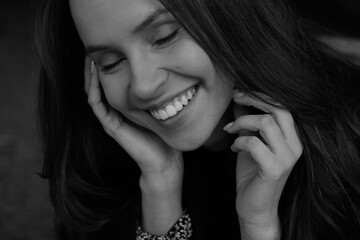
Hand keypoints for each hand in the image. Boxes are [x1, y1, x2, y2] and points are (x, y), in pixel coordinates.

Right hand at [84, 58, 182, 233]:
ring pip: (93, 92)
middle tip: (93, 47)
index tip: (108, 47)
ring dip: (90, 75)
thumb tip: (163, 72)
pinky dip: (94, 88)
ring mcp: (110, 119)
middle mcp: (113, 112)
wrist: (164, 160)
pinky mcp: (111, 126)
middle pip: (96, 85)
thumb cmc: (163, 134)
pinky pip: (97, 104)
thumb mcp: (158, 107)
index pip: (108, 82)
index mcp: (123, 107)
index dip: (105, 65)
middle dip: (94, 67)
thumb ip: (154, 93)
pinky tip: (95, 74)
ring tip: (90, 56)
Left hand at [224, 91, 302, 239]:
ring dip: (242, 122)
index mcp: (292, 138)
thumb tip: (239, 98)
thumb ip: (249, 122)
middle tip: (234, 98)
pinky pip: (254, 143)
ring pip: (266, 123)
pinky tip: (234, 149)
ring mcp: (286, 158)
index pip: (283, 106)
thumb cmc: (252, 173)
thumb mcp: (251, 142)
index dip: (260, 94)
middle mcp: (295, 146)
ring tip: (231, 131)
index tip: (239, 92)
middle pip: (279, 109)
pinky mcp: (274, 170)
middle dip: (253, 99)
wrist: (254, 207)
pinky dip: (239, 141)